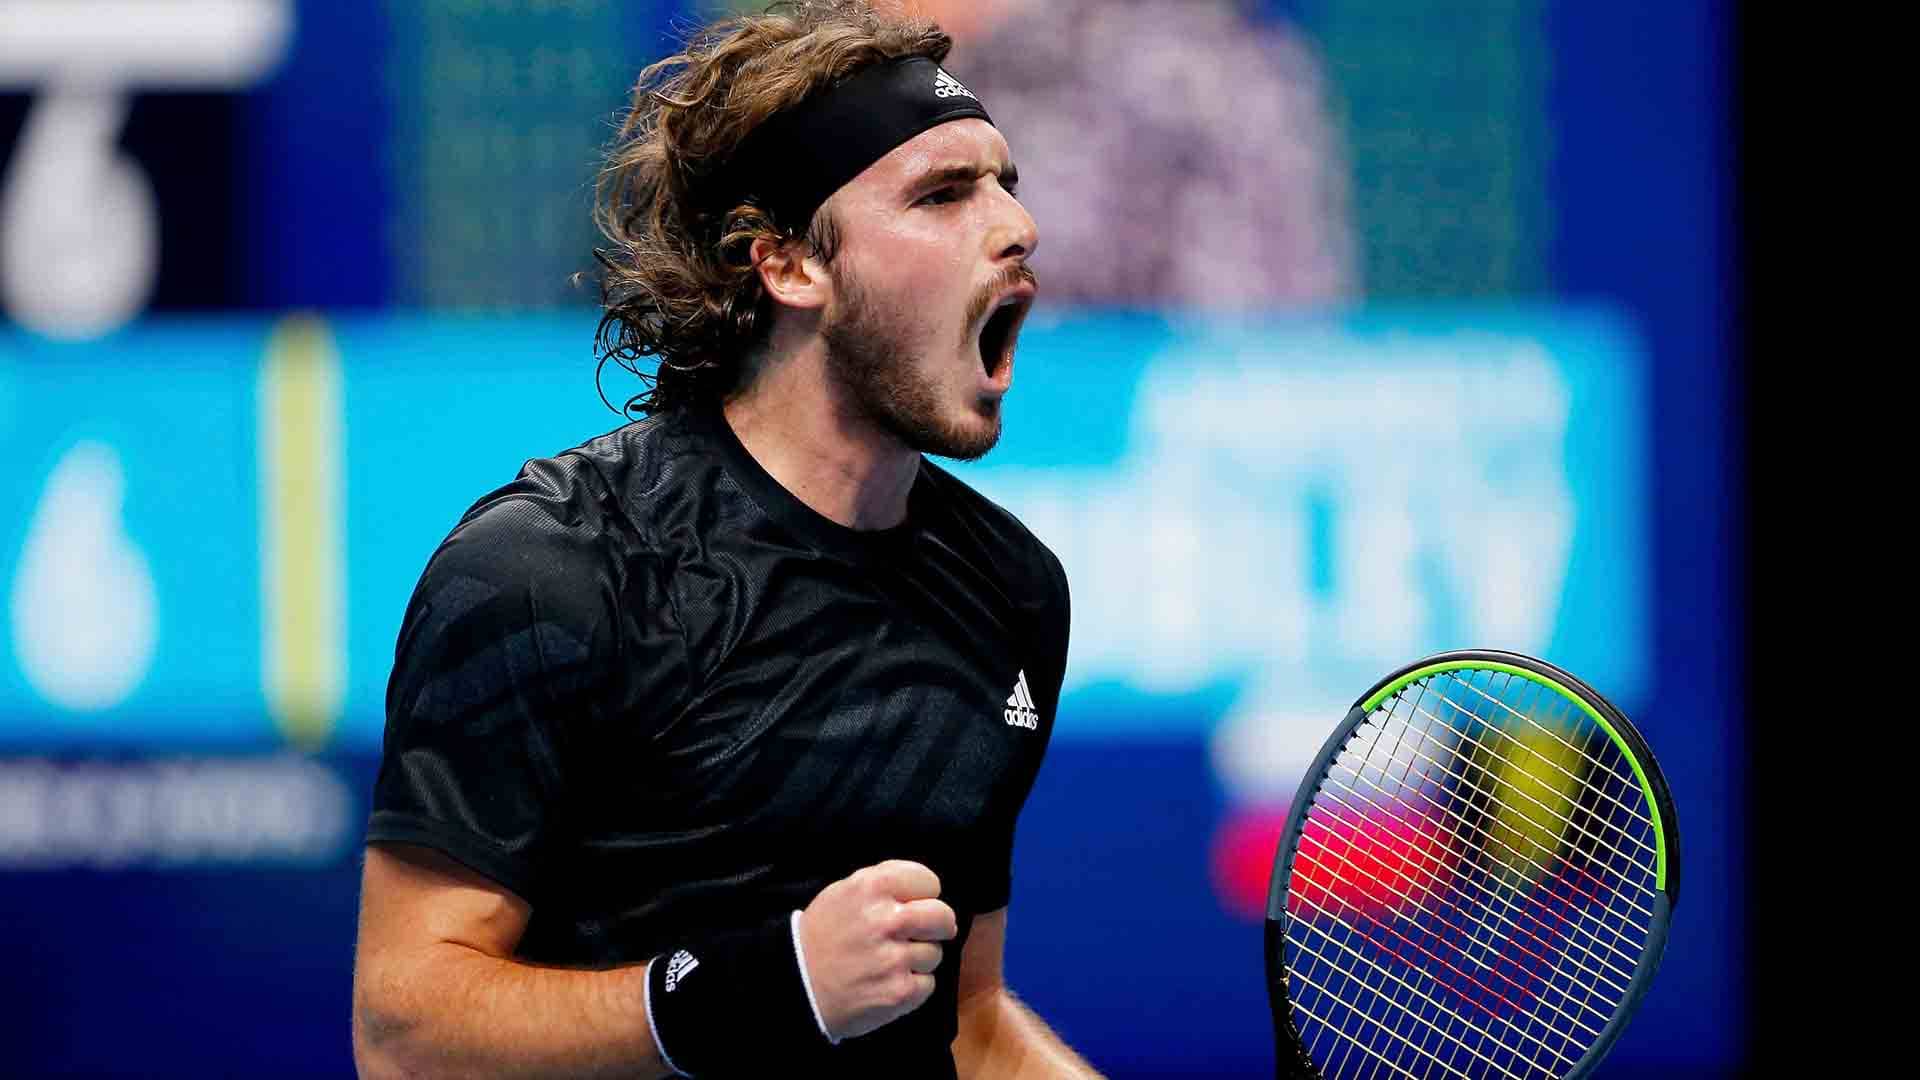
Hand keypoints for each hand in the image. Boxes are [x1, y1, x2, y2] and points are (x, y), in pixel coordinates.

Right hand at [796, 860, 956, 1040]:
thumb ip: (884, 882)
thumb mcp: (844, 891)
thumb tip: (928, 893)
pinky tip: (888, 981)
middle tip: (921, 932)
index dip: (922, 893)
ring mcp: (894, 959)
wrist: (797, 983)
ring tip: (889, 961)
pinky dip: (912, 985)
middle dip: (936, 925)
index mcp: (872, 887)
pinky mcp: (899, 992)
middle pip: (943, 916)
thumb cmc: (823, 934)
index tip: (912, 903)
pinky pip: (928, 983)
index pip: (928, 881)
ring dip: (918, 959)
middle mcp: (886, 920)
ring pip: (935, 953)